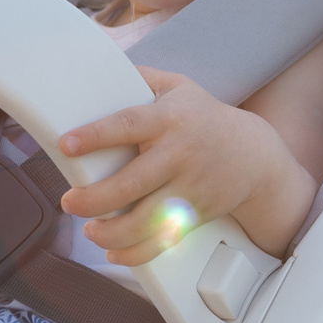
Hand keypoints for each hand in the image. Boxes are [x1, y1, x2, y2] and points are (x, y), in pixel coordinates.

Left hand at [55, 69, 311, 264]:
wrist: (254, 155)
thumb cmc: (204, 118)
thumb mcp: (178, 86)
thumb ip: (141, 78)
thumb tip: (98, 69)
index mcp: (168, 119)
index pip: (128, 125)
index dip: (96, 135)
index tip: (67, 144)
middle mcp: (178, 154)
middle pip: (132, 183)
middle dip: (95, 198)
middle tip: (69, 202)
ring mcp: (188, 188)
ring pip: (146, 220)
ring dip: (112, 232)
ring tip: (91, 230)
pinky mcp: (195, 214)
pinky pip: (163, 241)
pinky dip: (137, 253)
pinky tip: (115, 250)